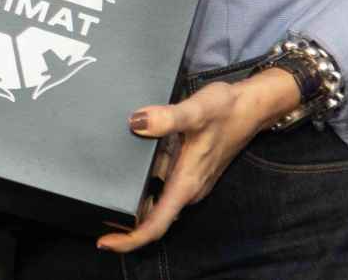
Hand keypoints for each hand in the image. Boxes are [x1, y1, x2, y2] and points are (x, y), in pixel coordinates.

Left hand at [97, 68, 299, 252]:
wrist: (253, 105)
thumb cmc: (227, 110)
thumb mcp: (196, 110)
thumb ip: (167, 118)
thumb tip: (136, 123)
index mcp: (187, 184)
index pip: (156, 225)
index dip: (130, 239)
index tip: (104, 242)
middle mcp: (188, 188)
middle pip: (153, 217)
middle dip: (124, 220)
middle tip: (93, 211)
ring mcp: (190, 180)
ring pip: (157, 196)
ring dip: (134, 196)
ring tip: (104, 185)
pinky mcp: (190, 168)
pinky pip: (162, 180)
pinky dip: (146, 178)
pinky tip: (130, 161)